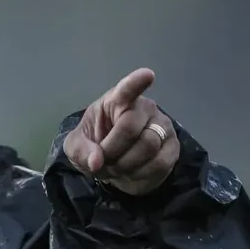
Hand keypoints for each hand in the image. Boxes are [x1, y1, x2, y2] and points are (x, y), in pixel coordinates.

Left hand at [63, 68, 178, 194]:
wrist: (113, 167)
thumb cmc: (95, 146)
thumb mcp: (76, 147)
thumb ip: (81, 151)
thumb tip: (96, 161)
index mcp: (117, 101)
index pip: (127, 89)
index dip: (136, 82)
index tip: (147, 74)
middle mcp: (144, 108)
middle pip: (130, 127)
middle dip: (112, 150)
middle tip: (103, 161)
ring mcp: (162, 126)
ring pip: (148, 146)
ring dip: (125, 164)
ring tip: (116, 167)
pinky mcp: (172, 147)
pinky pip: (159, 162)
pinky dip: (140, 173)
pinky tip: (132, 172)